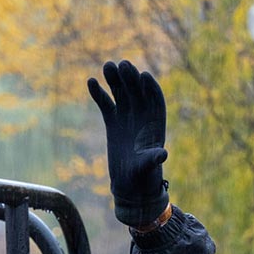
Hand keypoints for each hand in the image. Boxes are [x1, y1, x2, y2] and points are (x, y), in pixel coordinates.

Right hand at [87, 61, 169, 226]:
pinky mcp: (112, 123)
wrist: (130, 188)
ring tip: (108, 66)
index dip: (151, 88)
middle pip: (137, 93)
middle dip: (131, 79)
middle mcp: (142, 120)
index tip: (144, 76)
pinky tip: (91, 82)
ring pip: (121, 93)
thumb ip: (153, 159)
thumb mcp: (149, 169)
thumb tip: (163, 154)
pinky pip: (105, 103)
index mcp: (155, 127)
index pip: (156, 101)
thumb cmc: (143, 180)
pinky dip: (99, 93)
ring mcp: (126, 119)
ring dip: (115, 80)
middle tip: (123, 65)